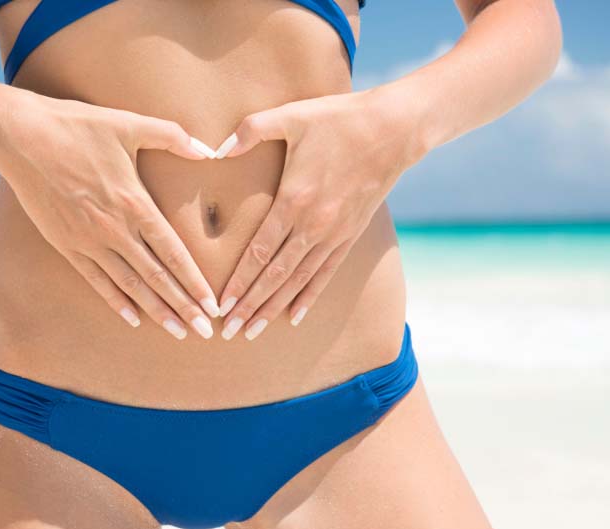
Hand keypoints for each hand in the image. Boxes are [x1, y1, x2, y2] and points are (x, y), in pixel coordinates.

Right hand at [0, 89, 222, 338]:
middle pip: (156, 277)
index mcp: (134, 203)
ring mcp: (88, 240)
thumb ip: (173, 136)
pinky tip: (133, 319)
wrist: (19, 137)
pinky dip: (117, 301)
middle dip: (183, 306)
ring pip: (129, 285)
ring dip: (155, 311)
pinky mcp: (66, 244)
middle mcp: (114, 229)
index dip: (195, 281)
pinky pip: (97, 281)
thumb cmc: (77, 126)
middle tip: (205, 331)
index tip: (212, 304)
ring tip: (178, 332)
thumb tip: (210, 149)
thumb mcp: (129, 123)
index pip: (173, 252)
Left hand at [214, 88, 427, 339]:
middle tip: (229, 332)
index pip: (259, 251)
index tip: (221, 304)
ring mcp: (334, 234)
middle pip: (275, 275)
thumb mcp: (291, 116)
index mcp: (294, 199)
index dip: (238, 281)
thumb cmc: (339, 119)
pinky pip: (326, 274)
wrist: (394, 130)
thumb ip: (251, 130)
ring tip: (253, 331)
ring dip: (274, 308)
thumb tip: (216, 148)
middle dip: (250, 306)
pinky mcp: (350, 235)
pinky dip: (308, 297)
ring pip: (298, 281)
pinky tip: (294, 316)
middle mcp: (313, 225)